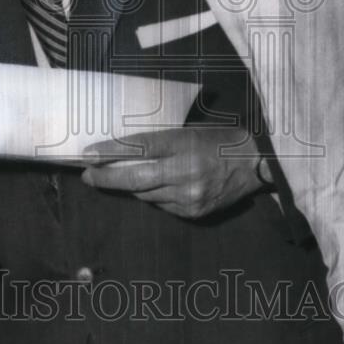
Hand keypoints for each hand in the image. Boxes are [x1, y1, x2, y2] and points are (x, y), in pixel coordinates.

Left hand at [81, 127, 263, 218]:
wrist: (256, 164)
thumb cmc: (219, 139)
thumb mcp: (189, 130)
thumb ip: (160, 142)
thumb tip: (124, 150)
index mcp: (184, 144)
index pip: (139, 148)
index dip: (110, 152)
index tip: (88, 154)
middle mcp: (185, 172)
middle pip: (135, 178)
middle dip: (106, 178)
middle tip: (88, 174)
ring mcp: (189, 196)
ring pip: (144, 195)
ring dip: (127, 187)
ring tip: (112, 179)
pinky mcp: (194, 213)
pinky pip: (161, 205)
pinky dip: (150, 196)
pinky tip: (148, 188)